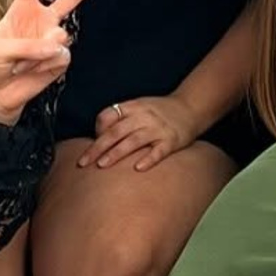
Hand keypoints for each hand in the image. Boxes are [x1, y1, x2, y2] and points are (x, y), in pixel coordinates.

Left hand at [0, 0, 119, 123]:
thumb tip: (58, 45)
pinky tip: (33, 70)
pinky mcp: (59, 60)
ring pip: (61, 35)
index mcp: (22, 9)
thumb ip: (29, 44)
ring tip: (22, 62)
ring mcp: (53, 39)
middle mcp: (42, 20)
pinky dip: (45, 64)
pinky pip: (61, 56)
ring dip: (40, 50)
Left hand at [80, 92, 199, 171]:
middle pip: (116, 132)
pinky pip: (159, 151)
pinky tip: (138, 168)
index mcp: (133, 107)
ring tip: (102, 165)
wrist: (191, 107)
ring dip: (116, 153)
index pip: (109, 116)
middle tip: (84, 162)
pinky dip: (148, 159)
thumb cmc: (160, 111)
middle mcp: (144, 116)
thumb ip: (120, 119)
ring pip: (134, 141)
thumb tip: (98, 138)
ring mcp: (158, 128)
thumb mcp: (139, 106)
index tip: (90, 144)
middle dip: (98, 147)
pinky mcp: (172, 140)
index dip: (97, 130)